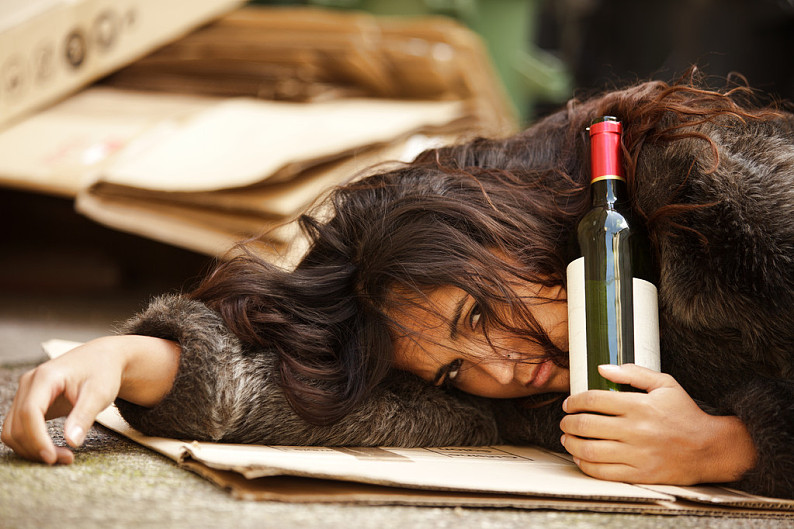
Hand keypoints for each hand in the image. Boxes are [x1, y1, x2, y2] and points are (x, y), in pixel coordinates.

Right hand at [1, 335, 179, 464]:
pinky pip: (19, 429)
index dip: (37, 439)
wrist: (102, 359)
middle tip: (66, 459)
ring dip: (31, 449)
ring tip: (63, 456)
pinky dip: (32, 444)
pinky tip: (54, 449)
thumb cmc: (102, 372)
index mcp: (45, 377)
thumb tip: (72, 441)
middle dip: (36, 448)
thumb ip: (85, 415)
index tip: (52, 457)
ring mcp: (25, 393)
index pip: (29, 412)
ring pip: (13, 430)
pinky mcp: (28, 403)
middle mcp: (29, 384)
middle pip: (17, 425)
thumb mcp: (100, 392)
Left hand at [559, 364, 756, 484]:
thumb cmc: (684, 414)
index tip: (569, 404)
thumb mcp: (665, 384)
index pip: (594, 400)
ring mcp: (637, 454)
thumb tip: (602, 368)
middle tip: (565, 421)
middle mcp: (636, 430)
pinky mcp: (640, 474)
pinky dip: (585, 465)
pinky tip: (581, 458)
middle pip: (587, 425)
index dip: (574, 401)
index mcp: (639, 406)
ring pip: (591, 450)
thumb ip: (633, 373)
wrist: (709, 449)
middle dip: (568, 422)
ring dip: (572, 444)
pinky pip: (603, 472)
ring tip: (567, 438)